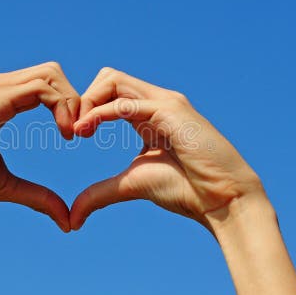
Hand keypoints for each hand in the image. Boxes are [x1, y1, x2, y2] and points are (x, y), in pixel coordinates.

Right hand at [0, 62, 79, 231]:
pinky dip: (61, 105)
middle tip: (82, 133)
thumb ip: (36, 196)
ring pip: (50, 73)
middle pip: (52, 72)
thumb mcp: (4, 185)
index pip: (45, 85)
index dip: (68, 105)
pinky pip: (41, 87)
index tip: (76, 137)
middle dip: (76, 99)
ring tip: (73, 134)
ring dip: (72, 101)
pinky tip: (63, 133)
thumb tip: (67, 221)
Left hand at [70, 68, 263, 231]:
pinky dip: (101, 113)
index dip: (86, 107)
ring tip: (78, 130)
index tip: (72, 135)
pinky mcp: (171, 111)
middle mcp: (156, 101)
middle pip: (108, 77)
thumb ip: (101, 193)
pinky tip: (87, 130)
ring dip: (89, 101)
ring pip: (114, 80)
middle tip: (72, 130)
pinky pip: (126, 103)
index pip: (109, 92)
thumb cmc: (186, 190)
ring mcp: (165, 103)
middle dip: (84, 98)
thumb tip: (73, 218)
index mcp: (148, 114)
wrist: (223, 199)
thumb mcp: (133, 185)